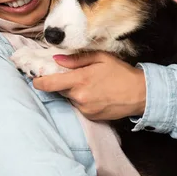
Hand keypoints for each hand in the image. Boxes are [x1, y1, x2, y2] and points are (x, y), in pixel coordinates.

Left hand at [32, 52, 146, 120]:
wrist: (140, 94)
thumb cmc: (121, 72)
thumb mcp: (100, 58)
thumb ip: (76, 60)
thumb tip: (56, 60)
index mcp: (80, 80)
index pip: (50, 84)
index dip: (39, 82)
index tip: (36, 79)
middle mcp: (79, 97)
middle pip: (59, 90)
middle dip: (61, 83)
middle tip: (72, 76)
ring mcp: (85, 108)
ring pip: (70, 98)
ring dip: (73, 92)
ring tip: (89, 84)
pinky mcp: (90, 117)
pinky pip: (79, 106)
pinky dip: (82, 100)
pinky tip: (95, 94)